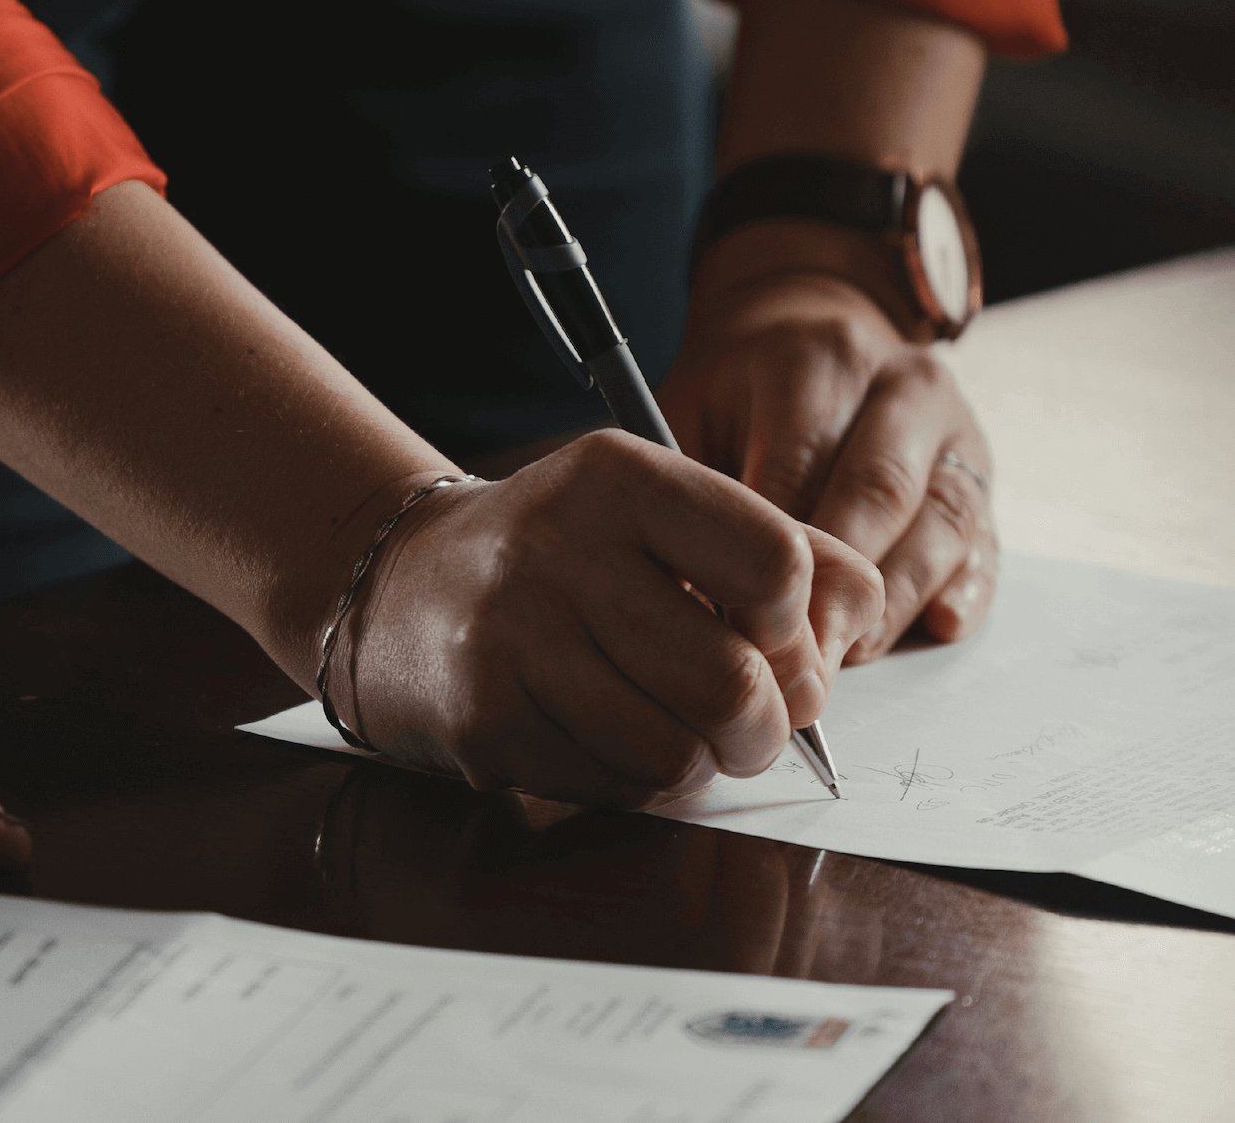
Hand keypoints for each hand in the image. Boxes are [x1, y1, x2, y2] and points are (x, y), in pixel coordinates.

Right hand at [327, 430, 883, 808]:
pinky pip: (617, 788)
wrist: (406, 586)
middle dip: (765, 724)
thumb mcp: (660, 509)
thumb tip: (859, 621)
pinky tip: (603, 730)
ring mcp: (515, 639)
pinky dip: (635, 779)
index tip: (770, 631)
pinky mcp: (487, 722)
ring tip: (672, 721)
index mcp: (620, 477)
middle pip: (737, 683)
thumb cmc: (563, 550)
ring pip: (680, 754)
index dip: (798, 622)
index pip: (777, 564)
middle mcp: (560, 548)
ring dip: (700, 759)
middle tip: (748, 716)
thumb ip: (778, 547)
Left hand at [658, 269, 996, 662]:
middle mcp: (901, 384)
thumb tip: (687, 594)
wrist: (808, 331)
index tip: (740, 625)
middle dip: (838, 589)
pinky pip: (986, 537)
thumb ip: (690, 488)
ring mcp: (954, 427)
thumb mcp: (690, 409)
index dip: (772, 557)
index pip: (800, 467)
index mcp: (819, 360)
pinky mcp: (982, 471)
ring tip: (846, 657)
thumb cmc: (736, 391)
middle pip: (880, 494)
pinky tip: (937, 626)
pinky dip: (966, 588)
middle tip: (797, 662)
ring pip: (942, 522)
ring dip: (896, 601)